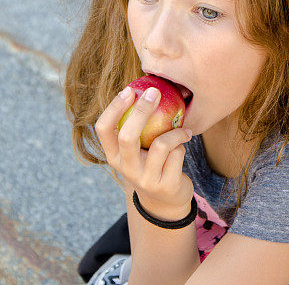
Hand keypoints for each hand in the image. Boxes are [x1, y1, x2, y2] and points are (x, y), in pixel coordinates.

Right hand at [95, 85, 193, 219]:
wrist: (166, 202)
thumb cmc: (152, 163)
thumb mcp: (139, 149)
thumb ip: (138, 127)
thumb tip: (147, 86)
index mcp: (114, 155)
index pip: (103, 129)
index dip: (114, 108)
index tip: (129, 90)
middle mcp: (125, 168)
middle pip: (128, 135)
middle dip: (141, 110)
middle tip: (154, 92)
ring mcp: (145, 179)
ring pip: (160, 145)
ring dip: (175, 132)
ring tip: (183, 130)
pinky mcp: (166, 185)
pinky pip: (177, 154)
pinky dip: (183, 145)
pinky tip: (185, 143)